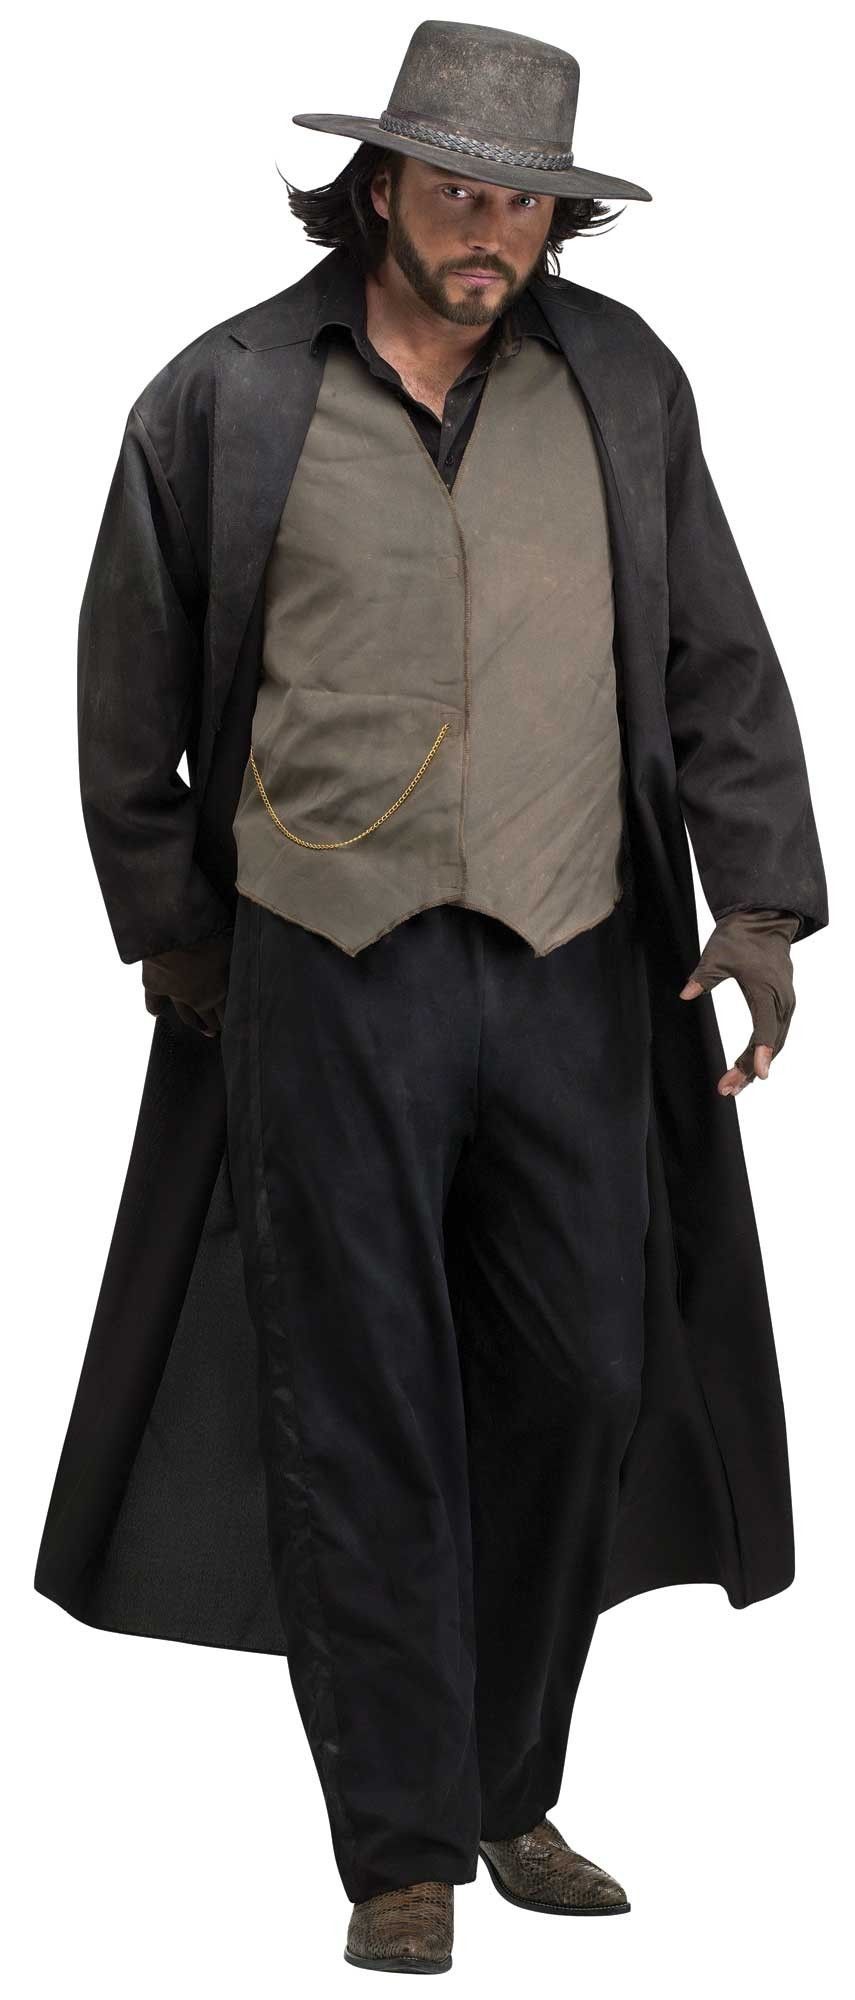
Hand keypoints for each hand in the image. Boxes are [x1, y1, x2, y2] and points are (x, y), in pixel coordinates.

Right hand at [142, 927, 234, 1037]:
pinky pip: (154, 1001)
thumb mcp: (232, 944)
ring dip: (195, 1022)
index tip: (240, 1029)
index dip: (235, 1021)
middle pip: (209, 1016)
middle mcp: (198, 998)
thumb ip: (239, 953)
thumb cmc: (207, 935)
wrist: (172, 932)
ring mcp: (175, 994)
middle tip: (221, 1031)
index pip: (229, 1011)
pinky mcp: (154, 986)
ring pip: (186, 1014)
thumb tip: (257, 946)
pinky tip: (156, 1013)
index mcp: (219, 989)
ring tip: (203, 1029)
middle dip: (217, 1024)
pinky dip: (154, 1007)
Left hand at [678, 909, 799, 1096]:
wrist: (764, 920)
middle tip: (726, 1089)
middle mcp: (781, 1001)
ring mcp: (784, 1003)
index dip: (760, 1053)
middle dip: (749, 1069)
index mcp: (766, 990)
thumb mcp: (717, 955)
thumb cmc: (742, 937)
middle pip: (771, 1044)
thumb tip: (685, 994)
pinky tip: (747, 1068)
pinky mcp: (782, 1004)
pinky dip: (761, 1052)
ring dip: (755, 1065)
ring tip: (733, 1086)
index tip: (760, 1074)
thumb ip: (703, 977)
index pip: (766, 1029)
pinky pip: (775, 1034)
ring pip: (775, 1043)